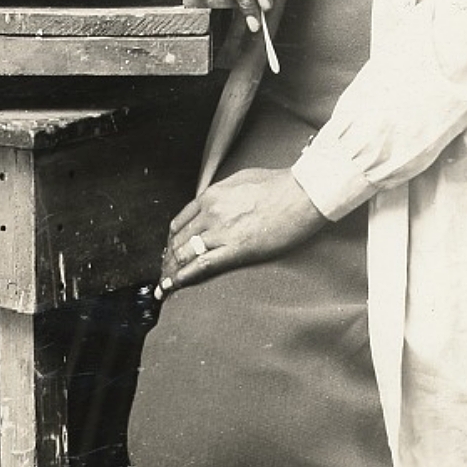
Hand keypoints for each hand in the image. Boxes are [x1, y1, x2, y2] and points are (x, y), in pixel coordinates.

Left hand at [157, 167, 325, 295]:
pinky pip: (202, 265)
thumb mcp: (241, 180)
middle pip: (179, 240)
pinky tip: (174, 286)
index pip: (180, 221)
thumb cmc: (278, 184)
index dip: (172, 239)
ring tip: (165, 285)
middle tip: (166, 271)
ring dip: (172, 270)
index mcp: (211, 196)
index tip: (171, 249)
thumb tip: (216, 202)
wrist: (301, 193)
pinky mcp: (237, 249)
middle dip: (169, 258)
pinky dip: (183, 277)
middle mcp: (210, 213)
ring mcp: (222, 231)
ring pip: (185, 253)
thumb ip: (223, 193)